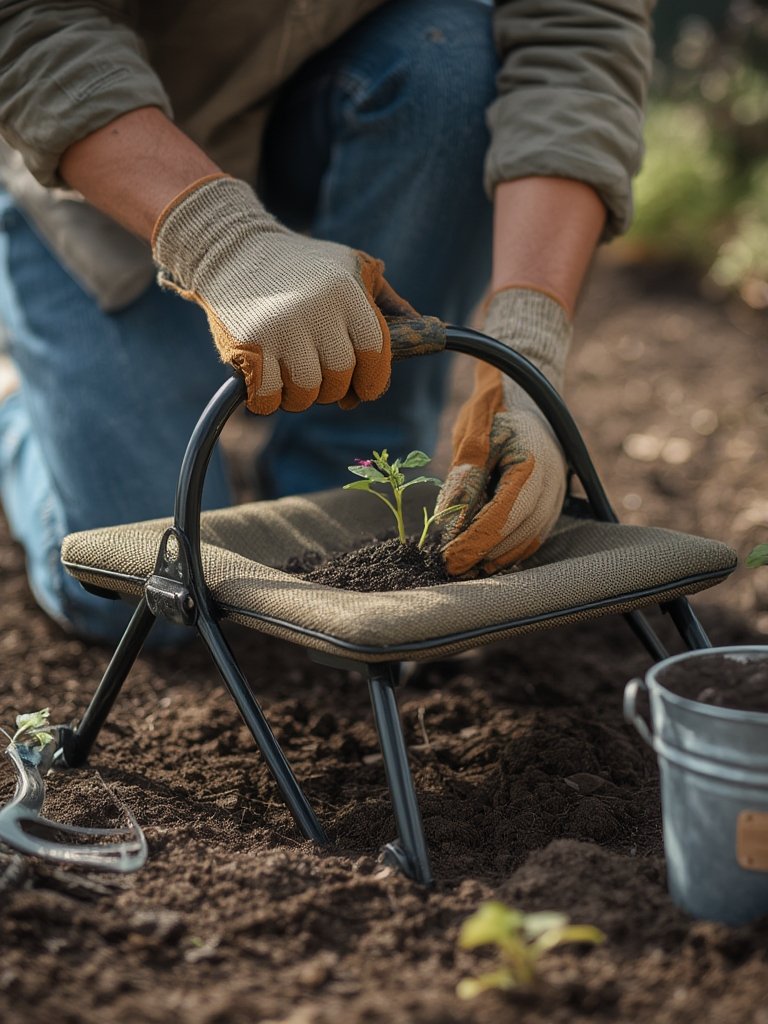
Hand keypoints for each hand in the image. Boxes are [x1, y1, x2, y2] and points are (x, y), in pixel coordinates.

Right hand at [151, 174, 414, 413]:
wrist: (232, 250)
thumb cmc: (301, 265)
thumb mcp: (350, 267)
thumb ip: (386, 298)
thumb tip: (425, 326)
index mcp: (347, 294)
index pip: (373, 355)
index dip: (372, 381)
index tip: (364, 389)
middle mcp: (316, 312)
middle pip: (338, 380)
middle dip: (333, 390)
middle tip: (321, 380)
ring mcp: (279, 330)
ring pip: (304, 394)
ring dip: (300, 398)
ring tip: (292, 379)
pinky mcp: (248, 345)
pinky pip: (268, 399)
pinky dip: (269, 402)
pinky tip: (267, 385)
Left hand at [436, 289, 571, 575]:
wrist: (524, 391)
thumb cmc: (493, 410)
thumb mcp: (471, 437)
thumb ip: (465, 480)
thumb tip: (450, 526)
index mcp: (530, 464)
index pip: (501, 515)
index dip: (473, 541)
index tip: (448, 558)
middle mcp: (550, 482)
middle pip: (517, 533)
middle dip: (483, 554)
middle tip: (451, 568)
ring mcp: (555, 492)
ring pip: (528, 538)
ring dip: (497, 557)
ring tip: (466, 569)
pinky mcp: (551, 499)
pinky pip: (535, 533)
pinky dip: (511, 549)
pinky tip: (487, 559)